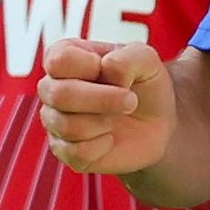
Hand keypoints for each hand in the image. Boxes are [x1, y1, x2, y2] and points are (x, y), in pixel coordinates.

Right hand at [38, 39, 174, 175]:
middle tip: (130, 100)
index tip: (112, 69)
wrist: (157, 123)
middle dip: (103, 99)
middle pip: (59, 94)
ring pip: (67, 125)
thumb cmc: (144, 85)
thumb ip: (129, 57)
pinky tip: (110, 137)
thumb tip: (106, 70)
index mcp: (66, 57)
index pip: (60, 59)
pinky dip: (103, 144)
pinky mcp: (64, 150)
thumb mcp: (147, 61)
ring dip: (104, 122)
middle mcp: (52, 88)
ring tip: (118, 115)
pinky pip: (76, 151)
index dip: (91, 66)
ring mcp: (55, 120)